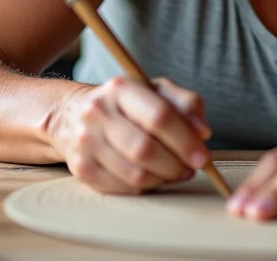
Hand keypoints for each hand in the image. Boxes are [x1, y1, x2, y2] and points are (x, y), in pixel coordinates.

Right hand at [52, 76, 212, 194]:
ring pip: (134, 173)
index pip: (159, 116)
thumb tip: (202, 131)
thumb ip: (186, 104)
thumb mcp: (157, 91)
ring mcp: (85, 141)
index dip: (185, 140)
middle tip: (190, 168)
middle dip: (175, 165)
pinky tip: (151, 177)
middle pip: (144, 149)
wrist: (74, 114)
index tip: (202, 156)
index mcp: (121, 88)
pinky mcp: (80, 167)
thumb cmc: (127, 104)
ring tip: (173, 172)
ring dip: (162, 179)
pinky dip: (143, 187)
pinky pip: (121, 188)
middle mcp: (98, 112)